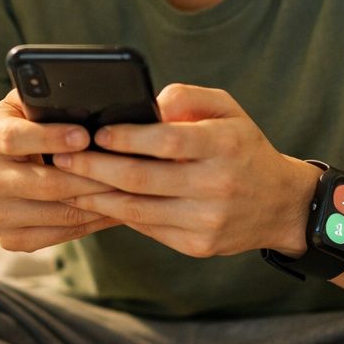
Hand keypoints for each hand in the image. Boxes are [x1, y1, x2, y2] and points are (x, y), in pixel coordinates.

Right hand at [0, 90, 120, 251]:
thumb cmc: (24, 132)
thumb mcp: (27, 110)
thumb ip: (49, 103)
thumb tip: (97, 101)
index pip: (14, 138)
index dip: (50, 138)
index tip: (85, 136)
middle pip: (43, 184)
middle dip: (90, 177)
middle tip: (126, 170)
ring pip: (57, 213)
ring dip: (97, 204)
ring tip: (128, 191)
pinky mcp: (8, 239)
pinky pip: (58, 236)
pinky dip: (90, 224)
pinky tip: (112, 211)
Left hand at [56, 84, 318, 258]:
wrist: (280, 205)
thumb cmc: (243, 148)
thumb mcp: (228, 110)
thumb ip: (188, 97)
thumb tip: (145, 104)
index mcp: (225, 145)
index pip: (168, 142)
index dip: (127, 138)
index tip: (94, 132)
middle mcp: (218, 185)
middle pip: (143, 179)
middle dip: (95, 168)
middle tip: (62, 157)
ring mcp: (207, 220)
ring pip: (138, 210)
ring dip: (96, 196)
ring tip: (67, 181)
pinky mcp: (198, 246)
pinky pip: (147, 228)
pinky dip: (117, 214)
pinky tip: (96, 201)